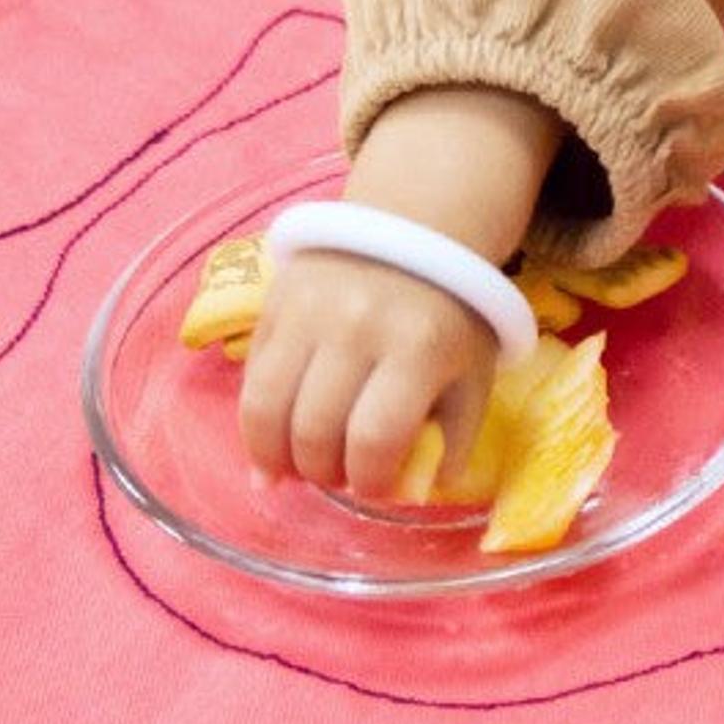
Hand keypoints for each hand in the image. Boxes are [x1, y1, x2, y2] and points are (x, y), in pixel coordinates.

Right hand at [236, 247, 495, 494]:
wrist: (415, 228)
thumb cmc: (452, 314)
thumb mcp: (473, 375)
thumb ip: (451, 440)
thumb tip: (407, 494)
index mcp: (417, 346)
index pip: (373, 439)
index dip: (368, 481)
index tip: (373, 487)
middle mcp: (356, 326)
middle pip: (314, 430)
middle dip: (322, 472)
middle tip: (337, 476)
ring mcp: (308, 312)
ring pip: (266, 408)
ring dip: (276, 456)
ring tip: (297, 468)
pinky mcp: (275, 303)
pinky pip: (250, 379)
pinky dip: (253, 425)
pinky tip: (269, 447)